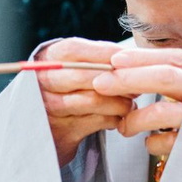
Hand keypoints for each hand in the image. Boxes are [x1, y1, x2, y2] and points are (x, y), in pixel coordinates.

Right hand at [35, 38, 134, 165]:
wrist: (44, 121)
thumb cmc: (69, 83)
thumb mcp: (75, 64)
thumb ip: (97, 56)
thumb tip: (129, 57)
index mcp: (48, 59)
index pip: (75, 51)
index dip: (105, 53)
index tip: (130, 59)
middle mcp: (44, 82)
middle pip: (85, 77)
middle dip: (118, 80)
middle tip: (138, 84)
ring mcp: (51, 108)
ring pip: (94, 100)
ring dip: (120, 102)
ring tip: (130, 102)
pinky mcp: (63, 130)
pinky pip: (97, 122)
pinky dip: (115, 119)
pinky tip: (119, 116)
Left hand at [92, 47, 181, 156]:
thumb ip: (177, 78)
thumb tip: (131, 68)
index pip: (174, 59)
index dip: (142, 57)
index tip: (114, 60)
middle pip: (166, 78)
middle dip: (129, 79)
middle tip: (100, 84)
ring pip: (163, 112)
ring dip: (135, 118)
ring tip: (123, 126)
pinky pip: (169, 143)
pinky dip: (152, 143)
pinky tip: (148, 143)